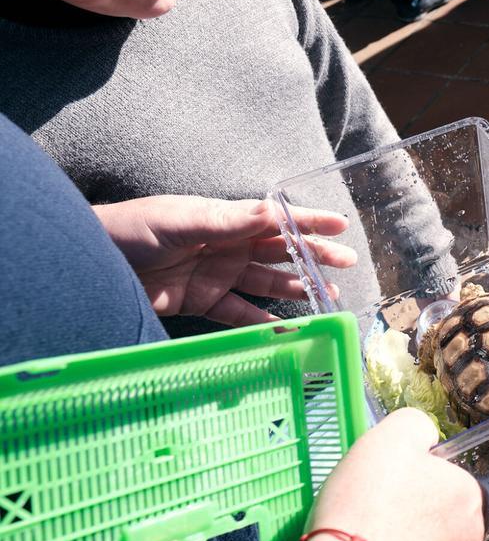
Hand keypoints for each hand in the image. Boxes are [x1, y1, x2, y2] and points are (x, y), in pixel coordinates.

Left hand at [94, 196, 355, 326]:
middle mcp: (226, 246)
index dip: (309, 221)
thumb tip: (273, 211)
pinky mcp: (201, 303)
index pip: (276, 219)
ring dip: (295, 290)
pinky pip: (239, 314)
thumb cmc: (132, 229)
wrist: (90, 264)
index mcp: (225, 219)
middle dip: (312, 257)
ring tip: (327, 298)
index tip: (340, 224)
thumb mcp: (182, 220)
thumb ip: (228, 220)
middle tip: (345, 264)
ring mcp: (216, 276)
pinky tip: (285, 329)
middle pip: (279, 253)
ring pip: (266, 284)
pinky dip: (261, 322)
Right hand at [253, 409, 484, 540]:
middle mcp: (473, 540)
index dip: (412, 479)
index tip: (383, 487)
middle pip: (439, 517)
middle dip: (412, 516)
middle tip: (372, 517)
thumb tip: (424, 434)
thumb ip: (415, 425)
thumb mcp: (390, 438)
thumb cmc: (369, 506)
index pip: (446, 478)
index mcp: (469, 495)